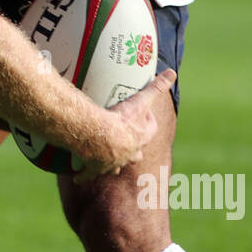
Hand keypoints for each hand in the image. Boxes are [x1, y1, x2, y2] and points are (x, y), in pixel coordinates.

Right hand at [72, 69, 175, 183]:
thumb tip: (173, 72)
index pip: (150, 130)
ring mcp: (113, 163)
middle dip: (132, 149)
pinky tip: (78, 179)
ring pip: (115, 166)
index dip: (147, 123)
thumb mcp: (141, 100)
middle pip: (135, 154)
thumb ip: (157, 86)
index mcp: (141, 139)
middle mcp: (130, 155)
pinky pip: (89, 174)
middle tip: (125, 140)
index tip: (141, 114)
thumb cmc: (122, 120)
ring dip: (112, 163)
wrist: (100, 137)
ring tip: (105, 157)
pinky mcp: (95, 168)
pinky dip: (83, 176)